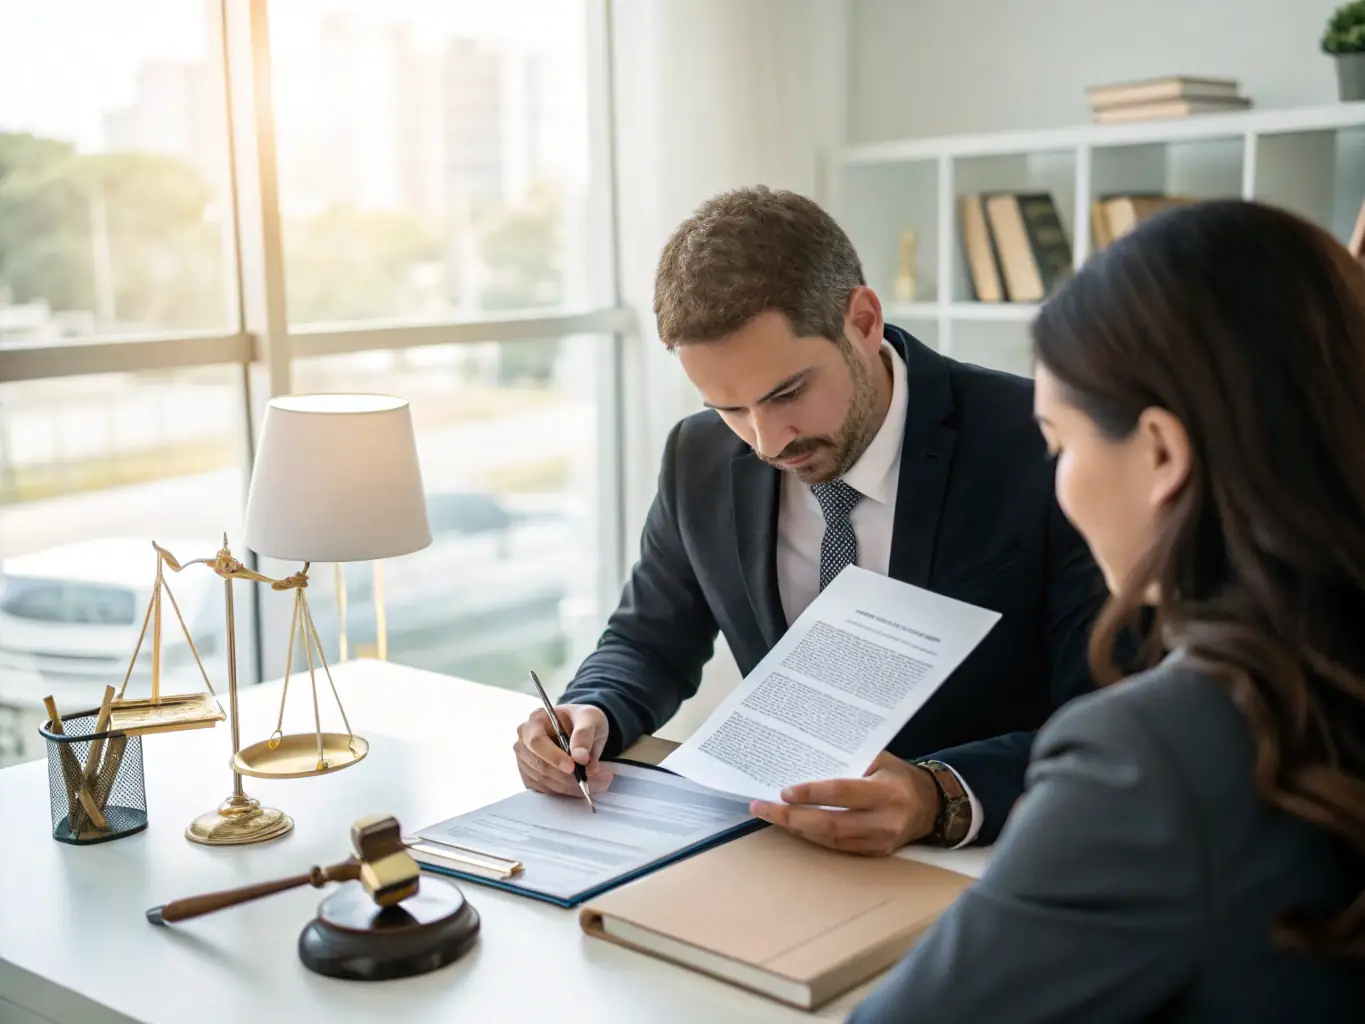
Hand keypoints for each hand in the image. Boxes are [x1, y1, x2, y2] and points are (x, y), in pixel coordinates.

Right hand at [513, 704, 612, 798]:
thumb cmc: (581, 720)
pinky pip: (546, 790)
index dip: (554, 757)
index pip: (537, 742)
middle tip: (597, 779)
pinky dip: (566, 791)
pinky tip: (583, 785)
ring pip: (545, 780)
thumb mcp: (589, 718)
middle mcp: (524, 741)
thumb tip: (580, 757)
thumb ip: (584, 735)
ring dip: (571, 786)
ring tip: (599, 782)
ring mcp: (525, 760)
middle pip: (540, 765)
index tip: (573, 767)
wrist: (581, 728)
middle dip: (568, 776)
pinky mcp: (530, 776)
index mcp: (535, 721)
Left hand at [749, 752, 940, 855]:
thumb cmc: (898, 776)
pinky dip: (813, 838)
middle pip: (830, 822)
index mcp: (887, 792)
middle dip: (792, 816)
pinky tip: (794, 827)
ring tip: (770, 816)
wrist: (931, 805)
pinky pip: (838, 848)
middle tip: (762, 807)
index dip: (812, 793)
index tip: (784, 791)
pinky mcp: (875, 854)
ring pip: (831, 839)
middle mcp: (884, 820)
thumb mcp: (880, 759)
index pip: (842, 792)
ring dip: (797, 829)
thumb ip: (850, 761)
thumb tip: (806, 760)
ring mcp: (880, 842)